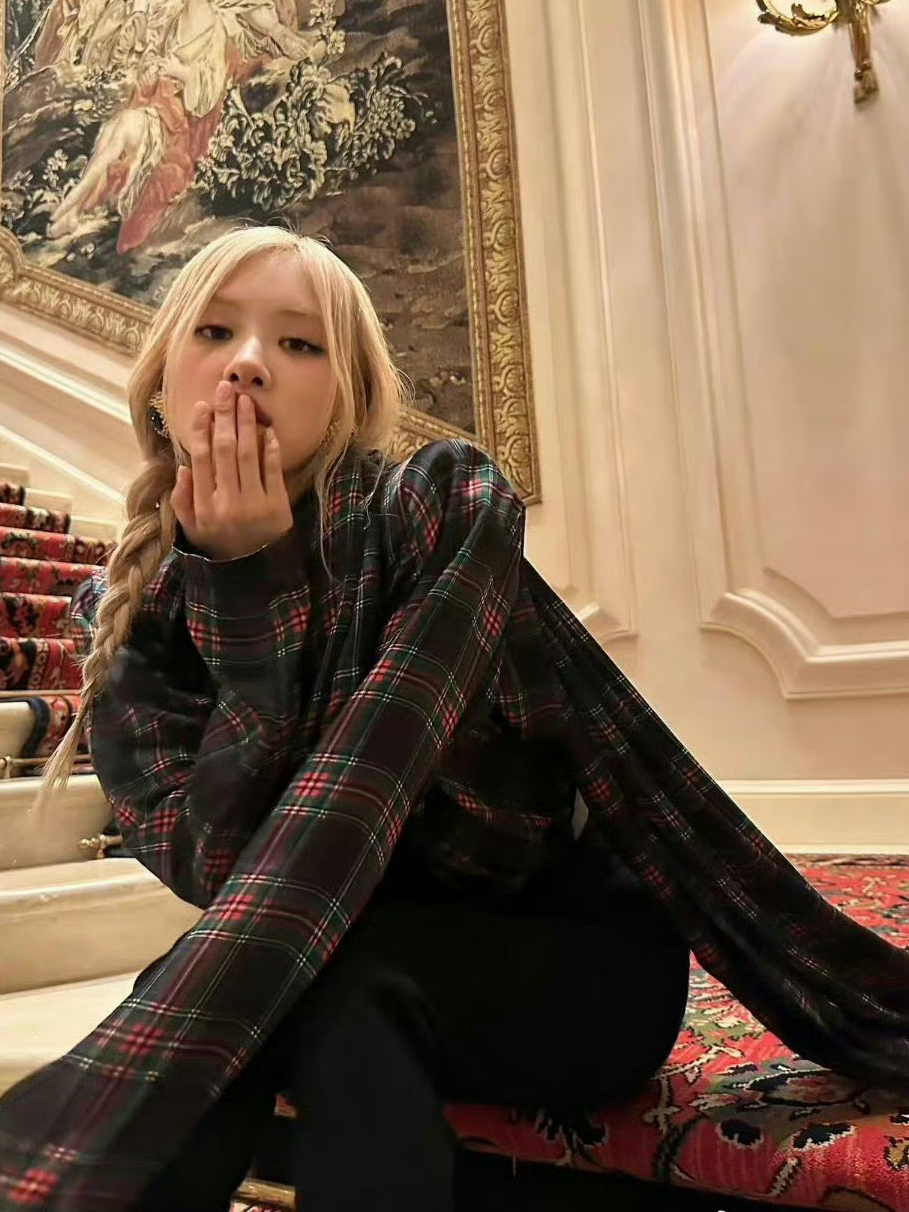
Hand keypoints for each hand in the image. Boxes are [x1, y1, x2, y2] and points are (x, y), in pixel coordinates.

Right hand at [171, 380, 292, 560]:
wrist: (254, 572)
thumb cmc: (220, 543)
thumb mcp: (193, 528)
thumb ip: (183, 500)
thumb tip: (183, 466)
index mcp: (204, 505)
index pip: (200, 459)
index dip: (201, 429)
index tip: (204, 406)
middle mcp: (226, 503)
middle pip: (223, 450)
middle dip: (224, 416)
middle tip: (226, 389)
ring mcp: (253, 505)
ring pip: (247, 455)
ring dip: (246, 424)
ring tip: (245, 401)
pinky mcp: (277, 508)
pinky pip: (273, 472)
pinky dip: (270, 450)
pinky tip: (267, 430)